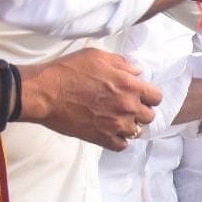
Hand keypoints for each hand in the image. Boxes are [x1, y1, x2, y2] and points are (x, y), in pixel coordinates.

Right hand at [17, 48, 161, 150]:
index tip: (139, 94)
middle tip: (126, 106)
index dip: (149, 95)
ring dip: (130, 124)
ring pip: (137, 131)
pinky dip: (119, 139)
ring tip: (116, 118)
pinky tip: (110, 131)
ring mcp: (116, 125)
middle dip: (141, 110)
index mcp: (130, 86)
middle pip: (149, 116)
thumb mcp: (97, 56)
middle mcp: (128, 107)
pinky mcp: (102, 138)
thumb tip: (138, 71)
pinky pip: (122, 145)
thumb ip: (122, 63)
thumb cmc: (68, 70)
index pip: (157, 97)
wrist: (44, 93)